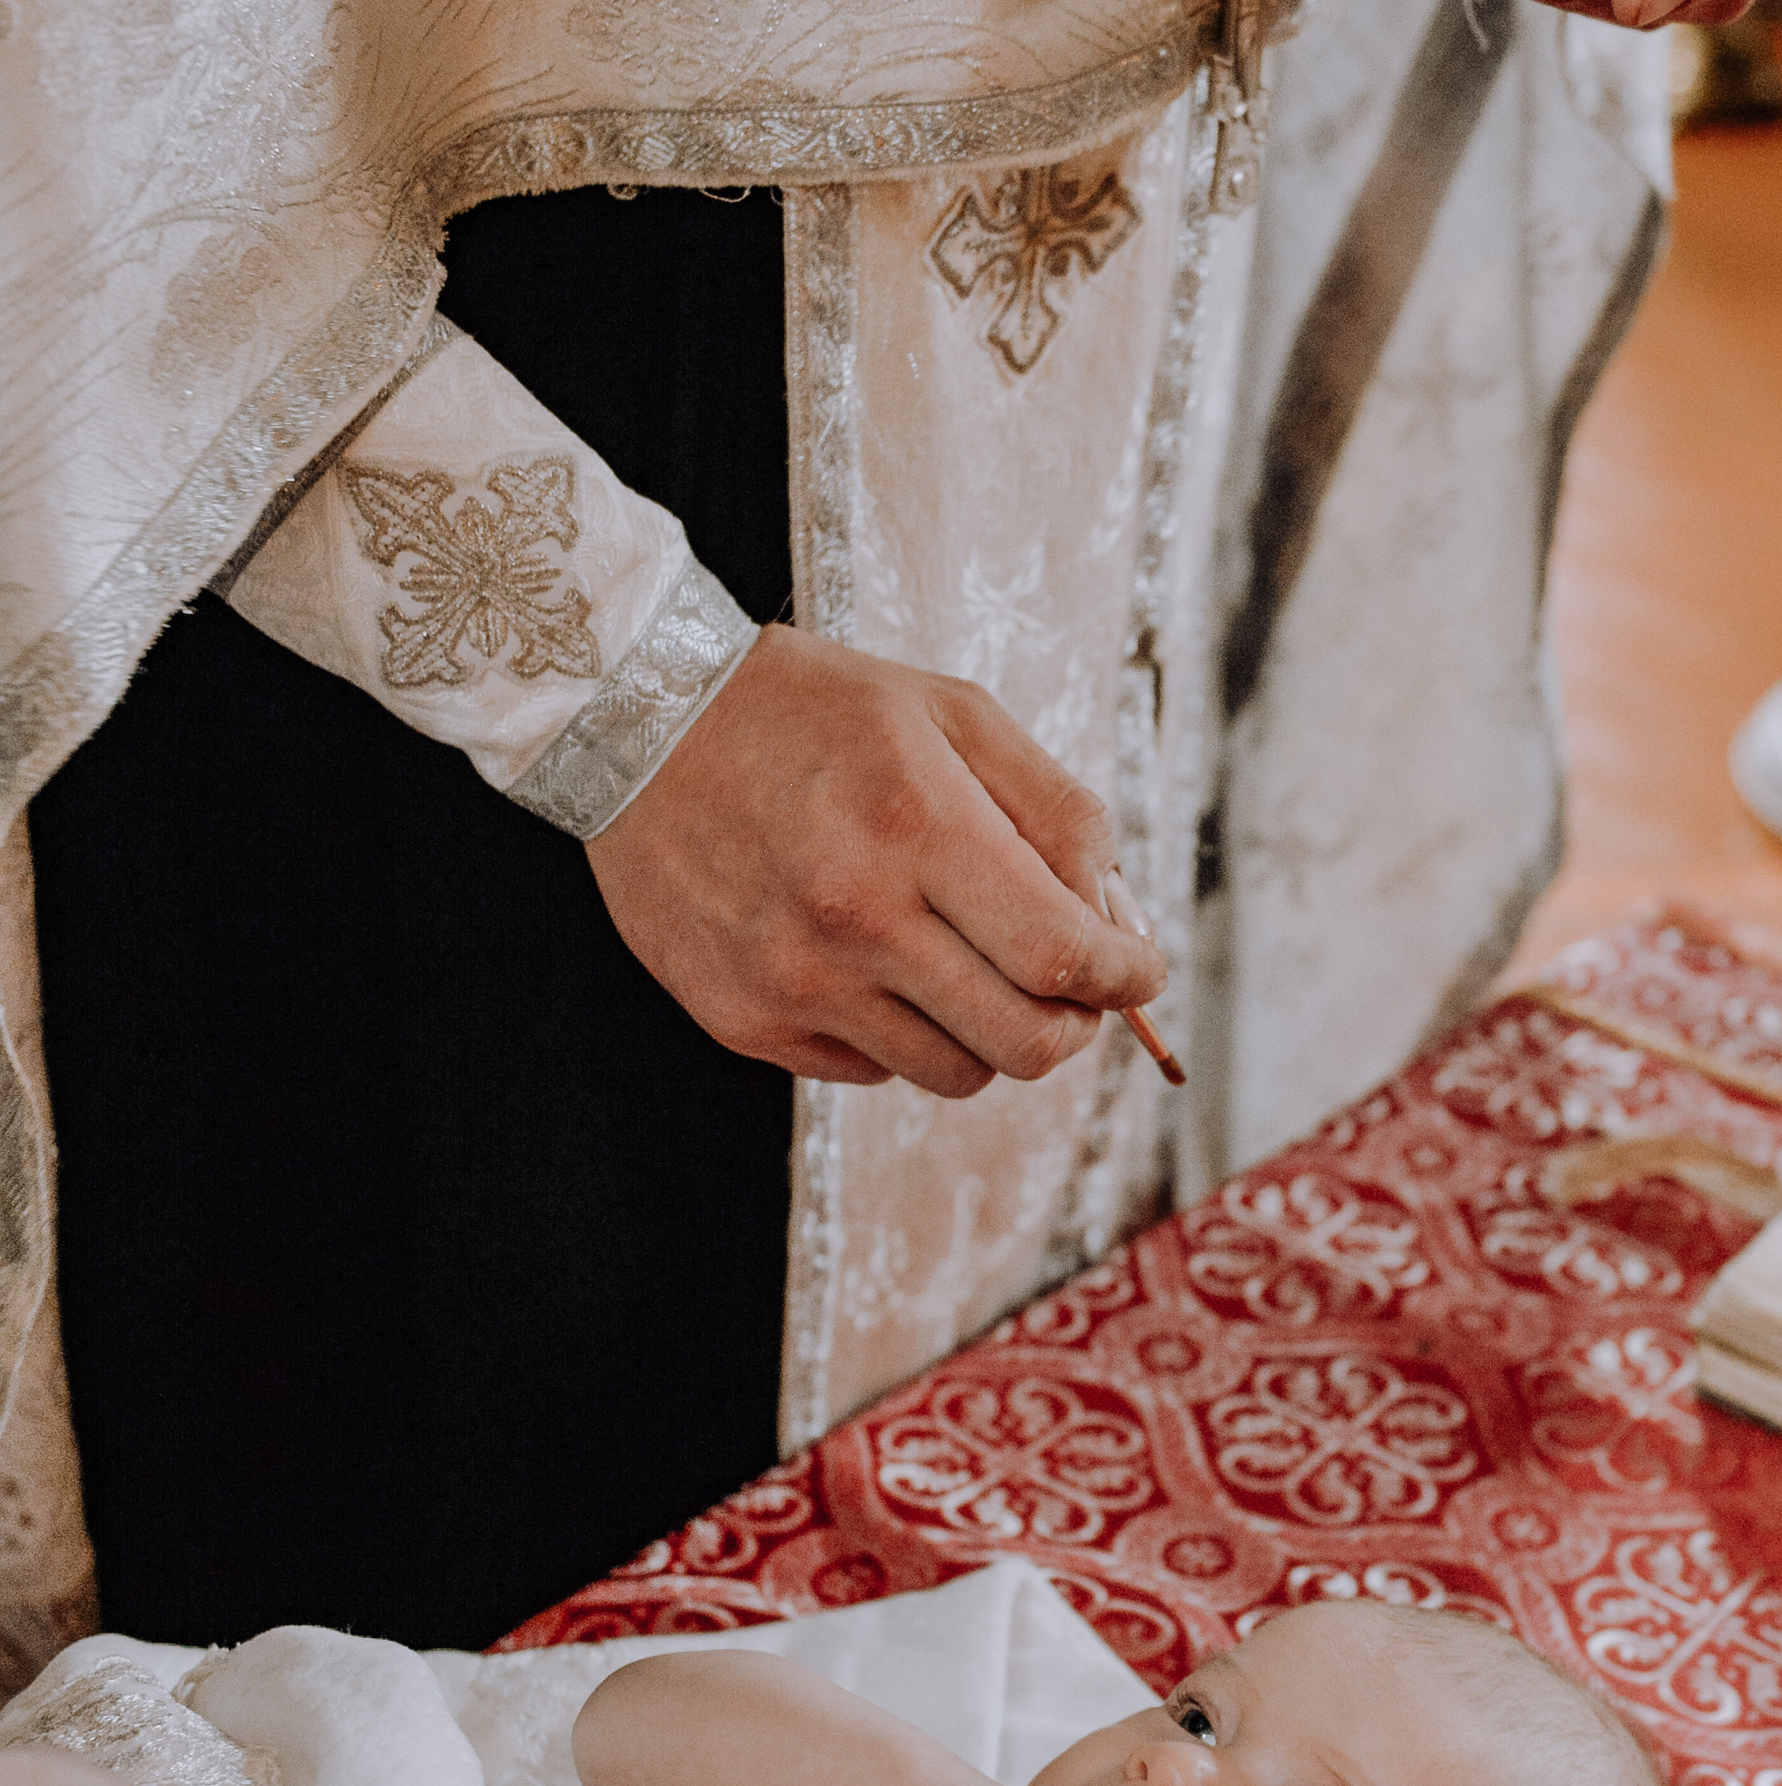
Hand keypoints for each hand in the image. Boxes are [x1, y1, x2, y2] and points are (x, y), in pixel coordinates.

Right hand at [586, 626, 1165, 1097]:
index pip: (1064, 958)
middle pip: (1024, 1044)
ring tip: (961, 958)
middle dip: (1074, 1024)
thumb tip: (1121, 922)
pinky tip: (874, 961)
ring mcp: (794, 982)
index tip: (1137, 968)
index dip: (1127, 977)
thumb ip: (1058, 813)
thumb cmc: (817, 712)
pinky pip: (871, 1072)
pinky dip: (899, 1032)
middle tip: (1067, 982)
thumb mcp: (956, 715)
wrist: (640, 723)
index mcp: (918, 827)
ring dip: (986, 1030)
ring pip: (955, 1074)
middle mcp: (854, 917)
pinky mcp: (747, 1022)